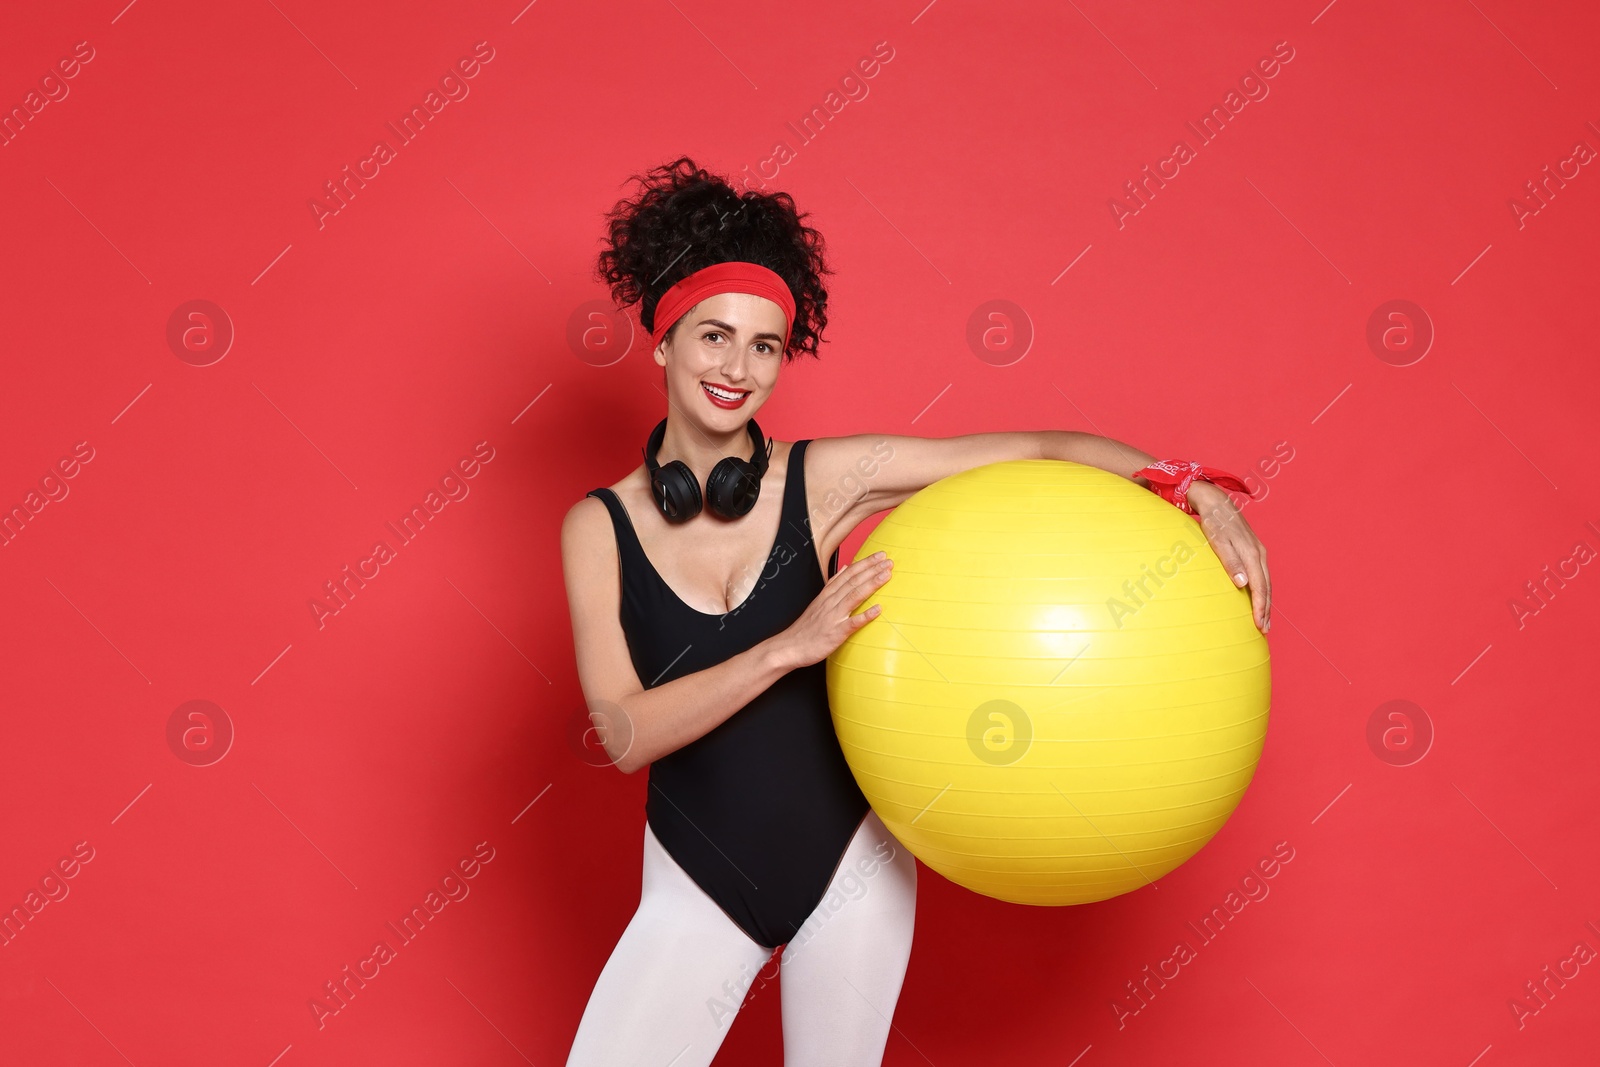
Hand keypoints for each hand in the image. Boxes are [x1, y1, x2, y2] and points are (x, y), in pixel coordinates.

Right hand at [775, 550, 893, 667]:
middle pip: (853, 581)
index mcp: (827, 595)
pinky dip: (865, 615)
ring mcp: (833, 617)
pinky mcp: (835, 633)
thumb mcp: (818, 601)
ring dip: (871, 584)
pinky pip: (852, 623)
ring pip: (854, 596)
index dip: (865, 563)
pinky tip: (878, 610)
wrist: (789, 647)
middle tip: (888, 561)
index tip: (880, 556)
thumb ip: (833, 584)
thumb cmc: (806, 628)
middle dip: (872, 569)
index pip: (848, 574)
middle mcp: (830, 602)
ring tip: (886, 575)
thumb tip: (846, 568)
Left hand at [1186, 482, 1270, 632]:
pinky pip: (1262, 574)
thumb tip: (1242, 583)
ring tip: (1264, 620)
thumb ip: (1230, 562)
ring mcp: (1258, 551)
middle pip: (1266, 586)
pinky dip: (1263, 589)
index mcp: (1251, 553)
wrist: (1216, 502)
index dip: (1260, 606)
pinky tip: (1259, 598)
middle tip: (1264, 630)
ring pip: (1266, 581)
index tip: (1259, 624)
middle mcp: (1259, 553)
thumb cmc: (1213, 522)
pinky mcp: (1254, 550)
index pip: (1259, 585)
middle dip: (1266, 609)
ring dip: (1266, 601)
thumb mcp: (1218, 541)